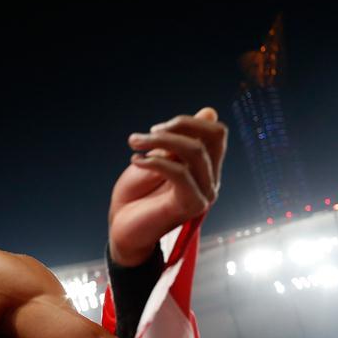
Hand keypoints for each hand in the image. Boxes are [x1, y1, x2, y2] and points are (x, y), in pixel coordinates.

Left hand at [108, 107, 227, 265]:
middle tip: (141, 137)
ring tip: (134, 146)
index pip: (216, 133)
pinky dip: (155, 161)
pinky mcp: (192, 206)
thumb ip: (179, 140)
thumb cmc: (136, 194)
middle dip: (175, 127)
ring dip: (158, 142)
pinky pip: (180, 172)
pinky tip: (136, 162)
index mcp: (205, 167)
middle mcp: (211, 179)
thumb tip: (209, 111)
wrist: (121, 226)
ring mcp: (204, 194)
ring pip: (195, 151)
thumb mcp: (156, 157)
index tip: (156, 129)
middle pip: (212, 137)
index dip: (188, 122)